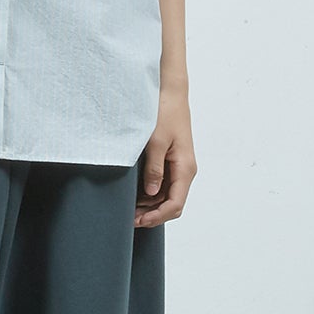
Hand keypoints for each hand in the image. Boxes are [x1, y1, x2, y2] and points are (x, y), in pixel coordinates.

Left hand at [136, 83, 195, 225]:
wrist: (170, 93)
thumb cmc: (165, 113)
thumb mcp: (156, 141)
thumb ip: (154, 168)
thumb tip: (152, 193)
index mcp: (185, 168)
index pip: (175, 204)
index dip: (157, 217)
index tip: (138, 220)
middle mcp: (185, 171)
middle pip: (172, 204)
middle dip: (152, 215)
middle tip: (129, 218)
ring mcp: (179, 167)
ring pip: (167, 197)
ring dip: (150, 206)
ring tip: (129, 209)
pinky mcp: (171, 162)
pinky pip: (164, 185)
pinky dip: (151, 194)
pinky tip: (135, 195)